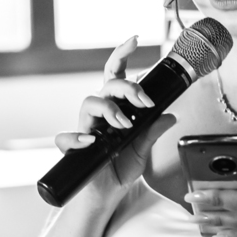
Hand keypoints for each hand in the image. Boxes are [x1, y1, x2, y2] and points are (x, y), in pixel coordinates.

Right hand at [54, 35, 176, 193]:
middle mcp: (100, 115)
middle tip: (144, 102)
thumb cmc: (120, 170)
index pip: (116, 75)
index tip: (134, 40)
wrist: (106, 196)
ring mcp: (86, 128)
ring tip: (124, 125)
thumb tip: (170, 116)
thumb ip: (152, 132)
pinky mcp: (74, 147)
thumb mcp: (143, 150)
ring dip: (109, 110)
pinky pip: (66, 136)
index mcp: (115, 109)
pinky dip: (78, 137)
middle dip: (126, 87)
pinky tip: (92, 141)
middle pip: (106, 85)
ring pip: (89, 102)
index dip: (122, 55)